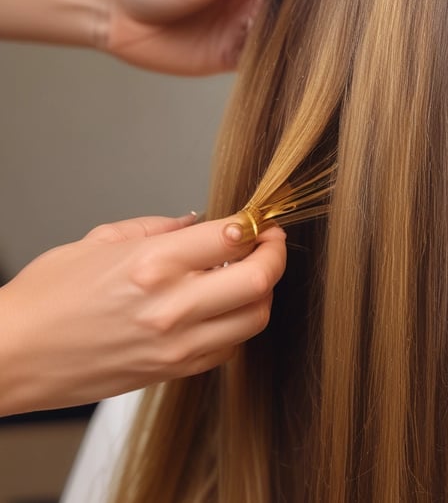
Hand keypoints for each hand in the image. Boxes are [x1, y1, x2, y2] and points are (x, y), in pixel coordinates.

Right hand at [0, 213, 285, 415]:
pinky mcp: (175, 371)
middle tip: (270, 243)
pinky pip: (231, 347)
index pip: (234, 236)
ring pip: (256, 317)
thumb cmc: (48, 296)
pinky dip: (239, 323)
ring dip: (263, 292)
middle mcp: (172, 305)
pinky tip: (224, 308)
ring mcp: (178, 344)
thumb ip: (160, 227)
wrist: (13, 355)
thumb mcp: (101, 241)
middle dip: (276, 254)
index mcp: (153, 263)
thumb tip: (202, 222)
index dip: (257, 224)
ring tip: (250, 275)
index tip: (258, 221)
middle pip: (260, 279)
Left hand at [105, 0, 293, 74]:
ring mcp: (238, 27)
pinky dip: (270, 63)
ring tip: (295, 41)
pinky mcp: (228, 56)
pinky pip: (258, 61)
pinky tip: (277, 61)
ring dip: (286, 40)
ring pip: (276, 35)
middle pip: (285, 6)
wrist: (110, 14)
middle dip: (296, 14)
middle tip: (309, 21)